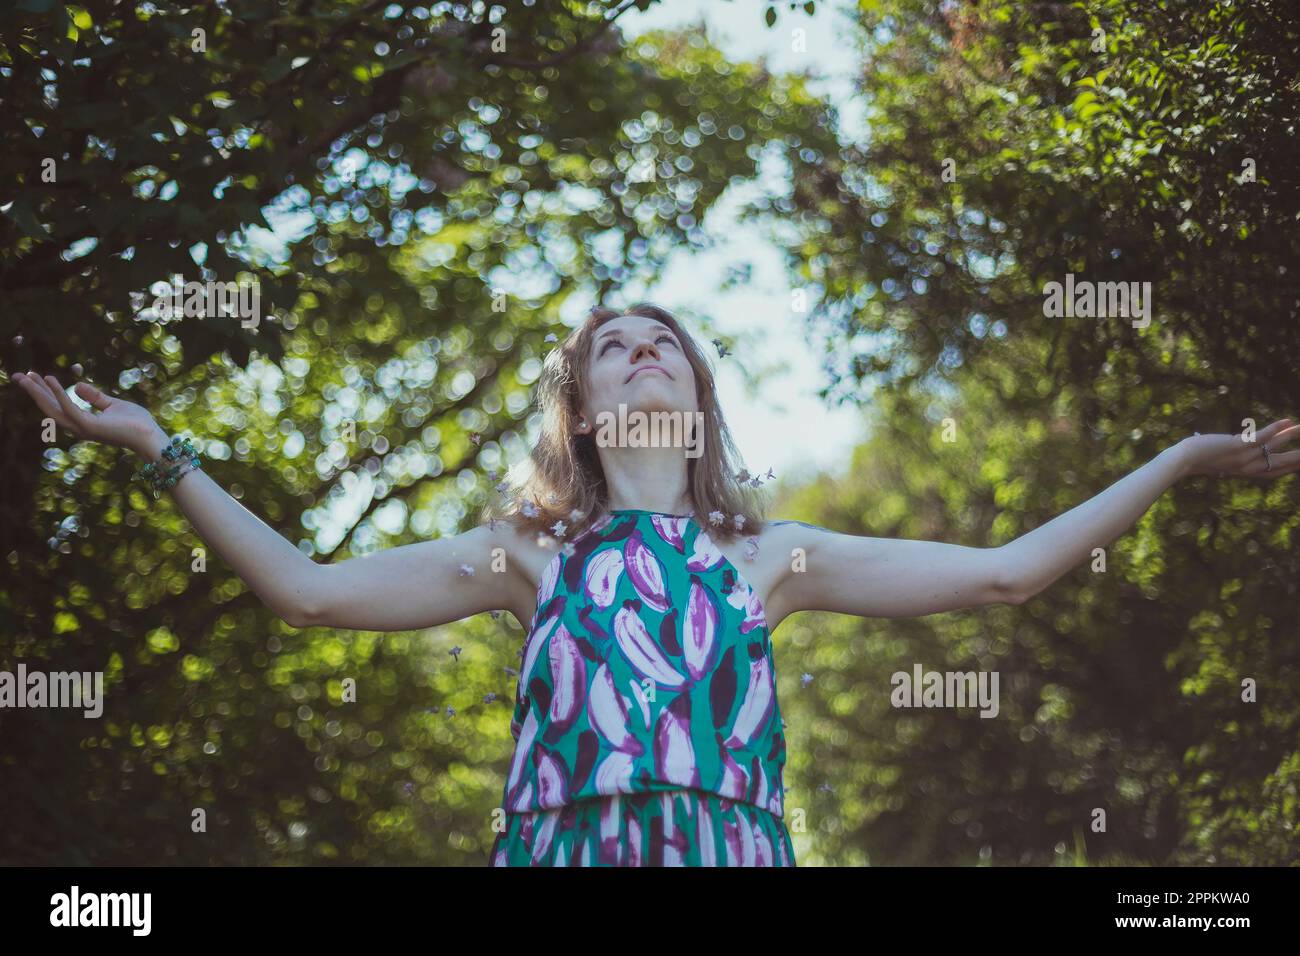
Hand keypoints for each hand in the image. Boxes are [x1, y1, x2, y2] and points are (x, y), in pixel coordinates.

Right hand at [12, 370, 167, 458]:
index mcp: (83, 422)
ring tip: (26, 376)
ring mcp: (83, 428)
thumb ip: (95, 397)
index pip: (57, 405)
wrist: (151, 436)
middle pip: (49, 408)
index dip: (44, 391)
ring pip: (53, 409)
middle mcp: (78, 427)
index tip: (32, 376)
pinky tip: (50, 380)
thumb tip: (75, 385)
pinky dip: (58, 393)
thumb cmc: (136, 423)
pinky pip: (70, 408)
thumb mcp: (113, 404)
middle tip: (17, 375)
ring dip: (38, 392)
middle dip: (33, 391)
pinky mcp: (90, 427)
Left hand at [1179, 418, 1299, 478]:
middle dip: (1298, 457)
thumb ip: (1230, 458)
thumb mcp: (1218, 461)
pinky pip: (1261, 437)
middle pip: (1281, 463)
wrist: (1182, 460)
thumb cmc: (1196, 459)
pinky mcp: (1238, 446)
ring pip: (1274, 447)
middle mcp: (1248, 468)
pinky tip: (1287, 421)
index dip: (1290, 468)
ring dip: (1291, 437)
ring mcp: (1244, 458)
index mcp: (1245, 472)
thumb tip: (1234, 448)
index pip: (1273, 472)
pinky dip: (1275, 428)